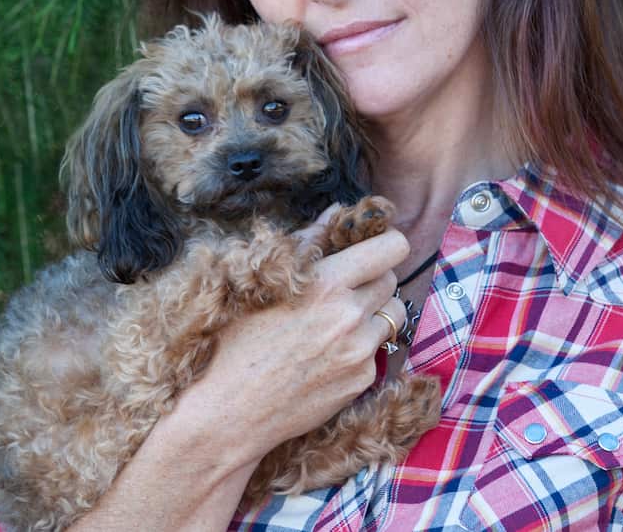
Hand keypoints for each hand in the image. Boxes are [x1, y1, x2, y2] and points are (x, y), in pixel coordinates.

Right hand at [174, 205, 411, 467]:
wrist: (229, 410)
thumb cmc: (235, 340)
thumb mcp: (265, 283)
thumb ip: (307, 242)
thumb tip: (337, 212)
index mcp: (326, 283)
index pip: (391, 248)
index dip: (386, 243)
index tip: (375, 247)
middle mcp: (350, 316)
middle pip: (392, 279)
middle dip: (373, 278)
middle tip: (346, 286)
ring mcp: (360, 351)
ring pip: (392, 315)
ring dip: (374, 311)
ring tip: (339, 319)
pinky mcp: (361, 381)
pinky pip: (377, 351)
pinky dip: (362, 346)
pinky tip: (328, 352)